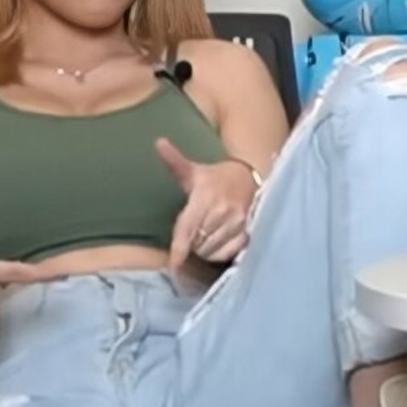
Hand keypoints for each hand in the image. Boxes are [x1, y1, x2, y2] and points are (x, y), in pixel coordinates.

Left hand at [155, 138, 256, 268]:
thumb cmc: (214, 178)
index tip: (173, 264)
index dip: (179, 248)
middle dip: (190, 242)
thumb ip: (174, 161)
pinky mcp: (248, 234)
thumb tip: (158, 142)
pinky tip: (216, 240)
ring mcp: (237, 223)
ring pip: (210, 250)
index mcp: (205, 195)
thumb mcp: (193, 170)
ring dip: (202, 248)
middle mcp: (222, 210)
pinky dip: (217, 252)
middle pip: (196, 243)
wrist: (247, 179)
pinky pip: (225, 254)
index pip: (188, 228)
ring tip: (204, 233)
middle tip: (193, 229)